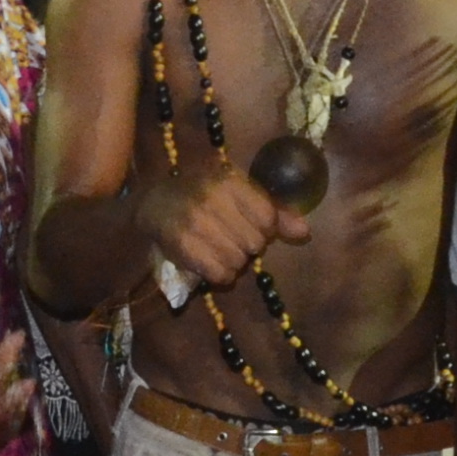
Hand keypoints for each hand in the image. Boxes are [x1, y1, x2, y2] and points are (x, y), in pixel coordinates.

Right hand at [135, 156, 313, 291]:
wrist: (153, 201)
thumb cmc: (203, 193)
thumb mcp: (238, 191)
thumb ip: (273, 211)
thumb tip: (304, 232)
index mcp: (230, 180)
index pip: (267, 219)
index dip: (263, 228)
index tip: (248, 225)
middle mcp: (212, 199)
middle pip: (254, 244)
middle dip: (247, 245)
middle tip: (230, 237)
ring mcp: (195, 223)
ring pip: (238, 262)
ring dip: (232, 261)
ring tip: (218, 248)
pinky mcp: (182, 246)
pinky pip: (220, 275)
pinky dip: (220, 274)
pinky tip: (210, 261)